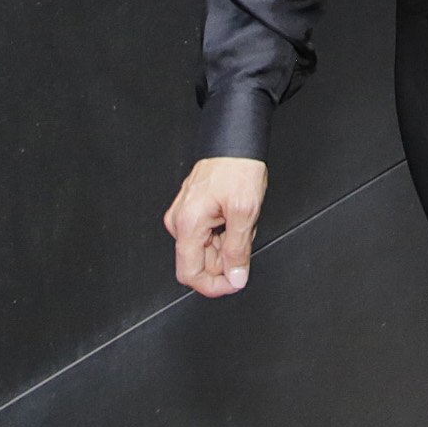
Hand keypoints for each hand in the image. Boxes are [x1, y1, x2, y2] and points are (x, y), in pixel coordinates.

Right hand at [164, 156, 268, 296]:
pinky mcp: (192, 210)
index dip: (213, 285)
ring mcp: (184, 216)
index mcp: (187, 224)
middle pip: (200, 261)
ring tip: (244, 221)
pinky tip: (238, 216)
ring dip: (229, 243)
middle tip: (247, 238)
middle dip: (226, 258)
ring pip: (207, 248)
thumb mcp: (245, 211)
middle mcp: (180, 222)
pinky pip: (208, 233)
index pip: (190, 274)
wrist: (235, 141)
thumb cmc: (238, 167)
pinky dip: (225, 232)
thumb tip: (236, 277)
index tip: (234, 283)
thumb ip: (238, 248)